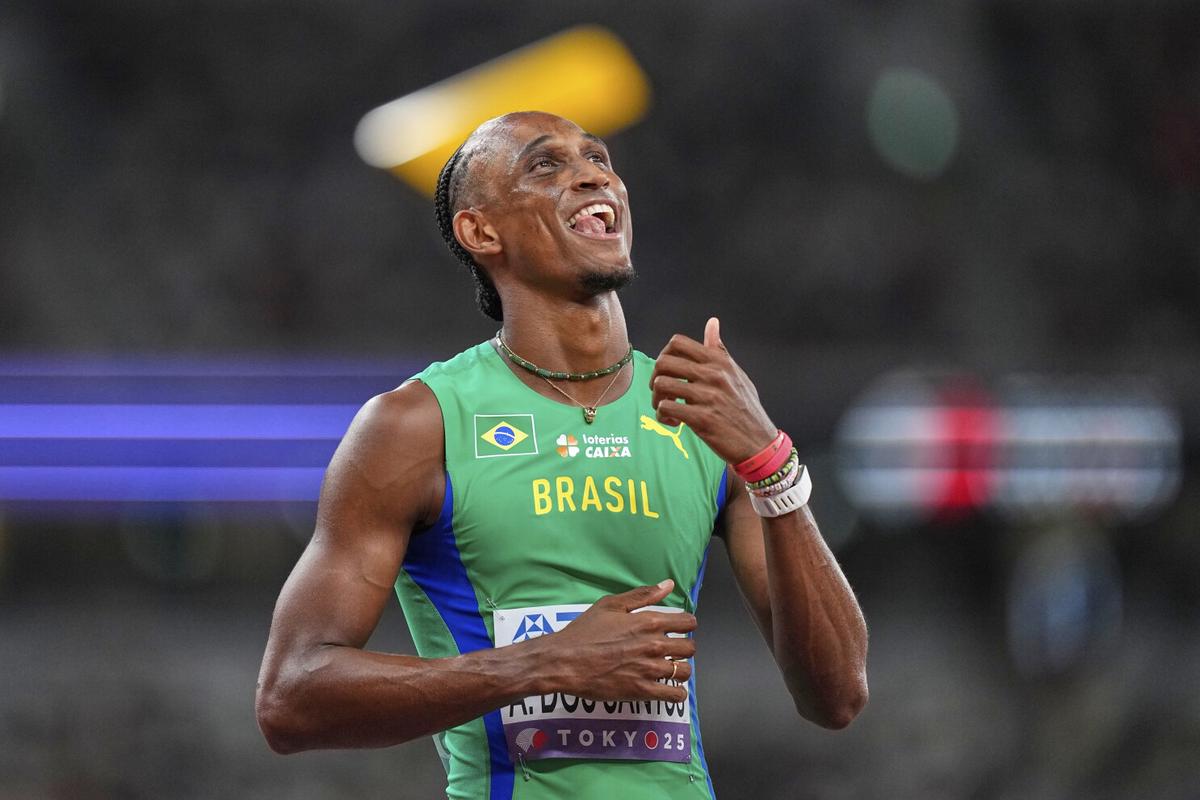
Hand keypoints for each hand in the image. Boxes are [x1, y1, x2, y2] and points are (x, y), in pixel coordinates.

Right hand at [531, 580, 695, 702]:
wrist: (564, 661)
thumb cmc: (584, 632)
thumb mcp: (610, 605)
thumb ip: (643, 595)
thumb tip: (668, 584)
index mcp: (648, 622)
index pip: (688, 623)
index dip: (686, 625)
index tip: (679, 629)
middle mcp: (654, 645)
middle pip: (689, 648)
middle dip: (683, 648)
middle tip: (672, 651)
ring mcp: (649, 669)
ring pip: (684, 671)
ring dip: (680, 670)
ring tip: (669, 669)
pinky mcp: (642, 690)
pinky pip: (674, 695)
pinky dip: (676, 693)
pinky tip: (669, 689)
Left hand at [650, 317, 776, 462]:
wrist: (759, 443)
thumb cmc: (745, 408)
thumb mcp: (736, 374)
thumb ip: (719, 350)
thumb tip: (712, 322)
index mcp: (719, 361)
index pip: (678, 343)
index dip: (665, 355)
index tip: (669, 371)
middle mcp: (713, 375)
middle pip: (663, 363)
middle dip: (655, 378)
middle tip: (662, 392)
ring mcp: (708, 396)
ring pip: (661, 385)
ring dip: (656, 399)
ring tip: (666, 408)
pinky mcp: (702, 419)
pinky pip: (666, 408)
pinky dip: (663, 416)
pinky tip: (674, 422)